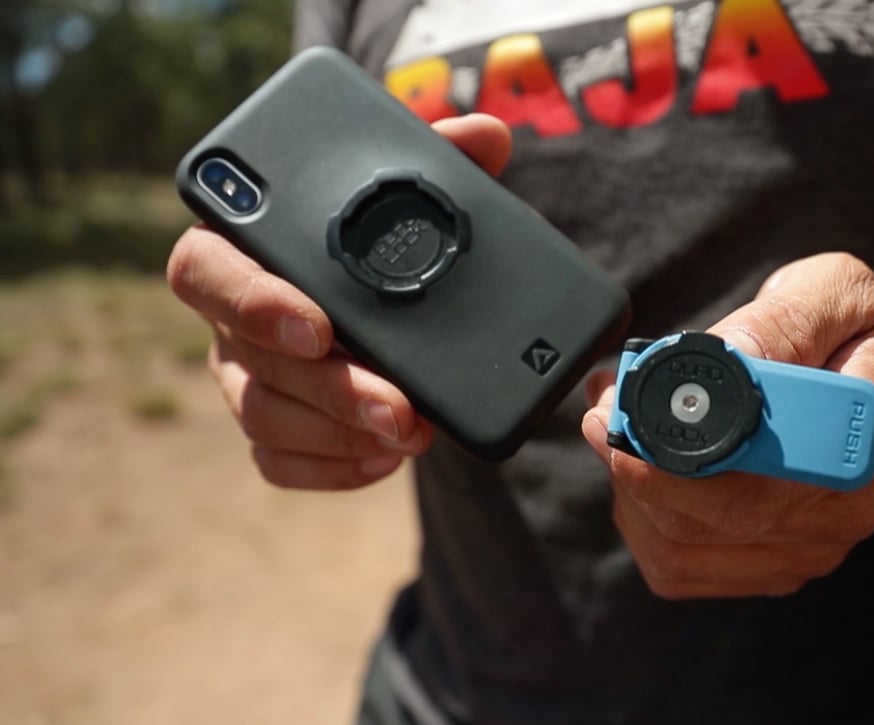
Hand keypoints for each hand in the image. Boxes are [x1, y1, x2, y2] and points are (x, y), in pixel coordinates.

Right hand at [167, 114, 512, 489]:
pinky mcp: (274, 426)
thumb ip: (441, 159)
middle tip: (398, 407)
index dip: (253, 301)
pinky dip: (331, 468)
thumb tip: (486, 137)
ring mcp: (247, 374)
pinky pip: (278, 462)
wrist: (390, 287)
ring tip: (411, 437)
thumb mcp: (416, 188)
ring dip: (339, 433)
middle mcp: (232, 315)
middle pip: (249, 359)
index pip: (205, 269)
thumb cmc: (384, 229)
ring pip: (263, 416)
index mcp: (244, 246)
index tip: (318, 325)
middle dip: (328, 388)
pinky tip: (384, 461)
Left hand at [582, 253, 873, 598]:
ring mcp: (805, 550)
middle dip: (639, 468)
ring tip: (620, 430)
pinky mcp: (769, 567)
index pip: (771, 476)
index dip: (688, 461)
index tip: (628, 423)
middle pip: (714, 521)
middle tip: (604, 414)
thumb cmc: (854, 334)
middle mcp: (841, 513)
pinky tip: (641, 470)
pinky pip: (680, 565)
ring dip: (633, 492)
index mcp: (863, 444)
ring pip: (683, 549)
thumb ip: (783, 323)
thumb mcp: (834, 291)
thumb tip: (730, 358)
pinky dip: (642, 519)